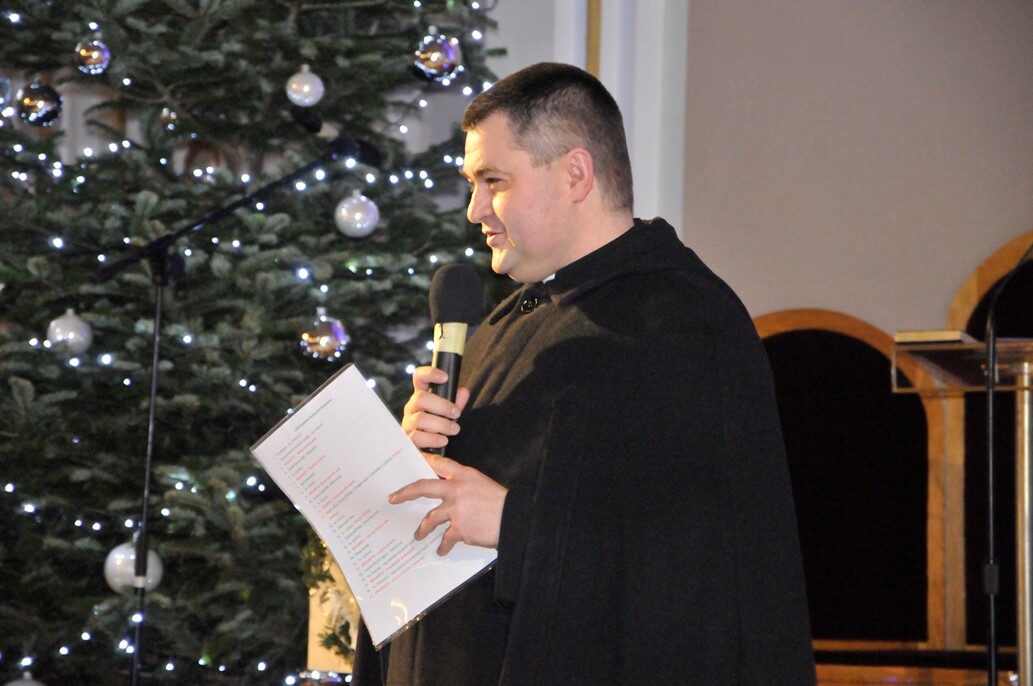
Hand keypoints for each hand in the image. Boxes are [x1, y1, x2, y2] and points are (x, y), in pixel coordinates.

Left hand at [388, 453, 506, 554]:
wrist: (515, 518)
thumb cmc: (503, 503)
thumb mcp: (484, 485)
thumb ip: (467, 488)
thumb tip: (452, 497)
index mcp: (465, 475)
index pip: (441, 464)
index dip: (427, 460)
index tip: (416, 459)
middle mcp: (456, 489)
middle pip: (423, 487)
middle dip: (405, 493)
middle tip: (393, 498)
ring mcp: (456, 510)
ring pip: (431, 519)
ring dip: (423, 529)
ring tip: (418, 536)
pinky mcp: (459, 528)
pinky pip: (446, 538)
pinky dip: (444, 546)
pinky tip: (442, 550)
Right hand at [401, 366, 469, 451]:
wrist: (430, 449)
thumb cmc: (439, 426)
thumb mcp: (450, 413)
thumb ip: (457, 403)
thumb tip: (463, 392)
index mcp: (422, 396)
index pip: (419, 377)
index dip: (430, 373)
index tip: (445, 377)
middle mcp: (412, 407)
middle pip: (420, 398)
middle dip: (442, 406)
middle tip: (456, 413)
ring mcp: (408, 423)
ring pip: (420, 419)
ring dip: (441, 424)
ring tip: (454, 430)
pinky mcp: (408, 440)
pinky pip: (417, 437)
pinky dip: (433, 439)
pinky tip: (443, 441)